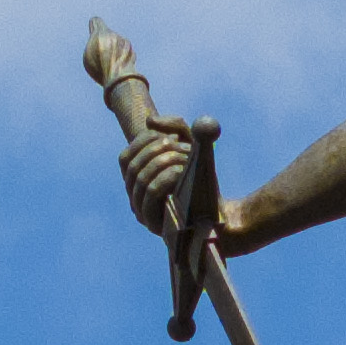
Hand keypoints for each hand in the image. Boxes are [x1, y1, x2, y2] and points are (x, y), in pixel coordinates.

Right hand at [118, 114, 224, 253]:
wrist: (220, 213)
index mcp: (136, 182)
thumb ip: (175, 126)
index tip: (170, 137)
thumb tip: (150, 122)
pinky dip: (167, 176)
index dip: (144, 141)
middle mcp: (134, 197)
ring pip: (141, 177)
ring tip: (188, 159)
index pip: (125, 158)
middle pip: (133, 166)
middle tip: (185, 148)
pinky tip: (182, 172)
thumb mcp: (191, 145)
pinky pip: (152, 192)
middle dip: (160, 150)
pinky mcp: (154, 223)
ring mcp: (142, 211)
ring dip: (166, 161)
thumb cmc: (202, 180)